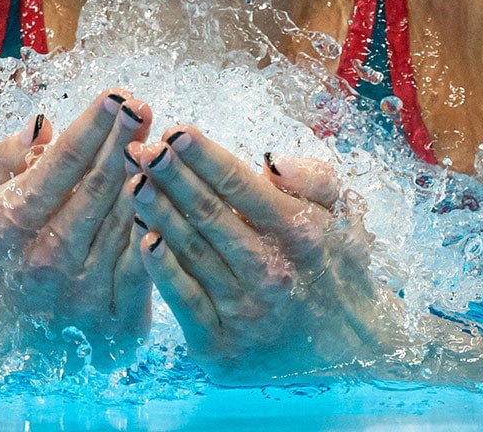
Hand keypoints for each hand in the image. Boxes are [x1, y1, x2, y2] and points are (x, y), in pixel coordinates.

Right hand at [0, 88, 154, 365]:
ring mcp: (82, 295)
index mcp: (12, 224)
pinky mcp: (113, 325)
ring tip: (165, 144)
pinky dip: (158, 231)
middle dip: (125, 142)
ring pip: (126, 224)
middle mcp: (47, 260)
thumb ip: (4, 158)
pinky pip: (145, 268)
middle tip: (145, 106)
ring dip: (149, 180)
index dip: (93, 125)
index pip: (63, 163)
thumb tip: (42, 124)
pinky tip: (171, 200)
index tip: (117, 95)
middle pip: (99, 188)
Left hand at [127, 126, 401, 382]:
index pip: (239, 185)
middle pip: (207, 214)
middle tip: (139, 149)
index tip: (175, 131)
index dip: (204, 156)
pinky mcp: (220, 345)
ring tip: (131, 181)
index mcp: (298, 231)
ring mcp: (243, 311)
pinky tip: (141, 241)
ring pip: (190, 252)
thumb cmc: (338, 271)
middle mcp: (271, 271)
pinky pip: (183, 300)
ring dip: (157, 214)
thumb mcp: (345, 216)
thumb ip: (315, 179)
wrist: (351, 352)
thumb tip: (272, 161)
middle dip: (170, 177)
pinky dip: (161, 270)